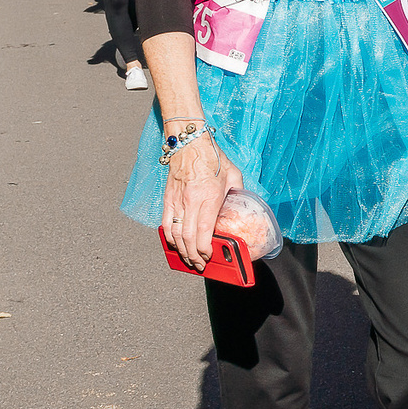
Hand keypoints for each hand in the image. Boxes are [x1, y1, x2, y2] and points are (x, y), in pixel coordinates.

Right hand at [160, 134, 242, 269]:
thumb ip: (237, 193)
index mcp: (209, 197)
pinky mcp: (168, 198)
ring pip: (175, 234)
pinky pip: (165, 223)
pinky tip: (175, 245)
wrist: (189, 143)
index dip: (204, 249)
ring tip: (188, 259)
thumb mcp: (233, 175)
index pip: (203, 231)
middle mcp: (191, 202)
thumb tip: (242, 207)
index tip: (210, 256)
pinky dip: (169, 237)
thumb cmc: (213, 158)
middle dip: (193, 256)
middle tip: (199, 265)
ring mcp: (177, 201)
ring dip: (181, 250)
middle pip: (188, 238)